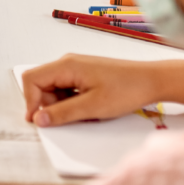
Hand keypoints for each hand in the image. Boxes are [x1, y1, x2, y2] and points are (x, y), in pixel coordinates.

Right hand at [22, 54, 158, 126]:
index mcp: (66, 65)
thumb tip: (38, 119)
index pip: (32, 80)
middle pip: (41, 84)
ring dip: (60, 104)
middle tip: (68, 118)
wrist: (153, 81)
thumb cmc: (127, 89)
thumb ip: (62, 113)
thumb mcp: (92, 107)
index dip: (30, 101)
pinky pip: (66, 88)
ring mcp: (75, 68)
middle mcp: (67, 63)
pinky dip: (70, 101)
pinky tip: (88, 107)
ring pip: (53, 88)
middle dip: (47, 104)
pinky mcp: (83, 74)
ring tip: (84, 112)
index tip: (39, 121)